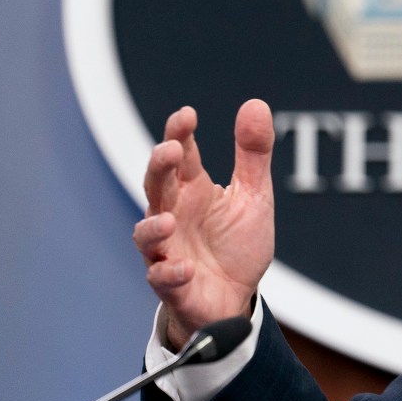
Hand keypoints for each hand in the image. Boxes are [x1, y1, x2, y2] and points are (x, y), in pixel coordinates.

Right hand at [133, 100, 275, 349]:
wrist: (237, 296)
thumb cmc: (237, 243)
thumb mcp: (253, 195)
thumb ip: (253, 153)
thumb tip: (255, 104)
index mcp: (192, 189)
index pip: (181, 156)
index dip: (180, 134)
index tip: (187, 115)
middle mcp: (173, 215)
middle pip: (156, 186)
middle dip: (159, 168)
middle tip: (170, 150)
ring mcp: (168, 249)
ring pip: (147, 235)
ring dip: (153, 226)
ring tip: (168, 221)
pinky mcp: (173, 284)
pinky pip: (162, 278)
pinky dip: (170, 273)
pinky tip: (186, 267)